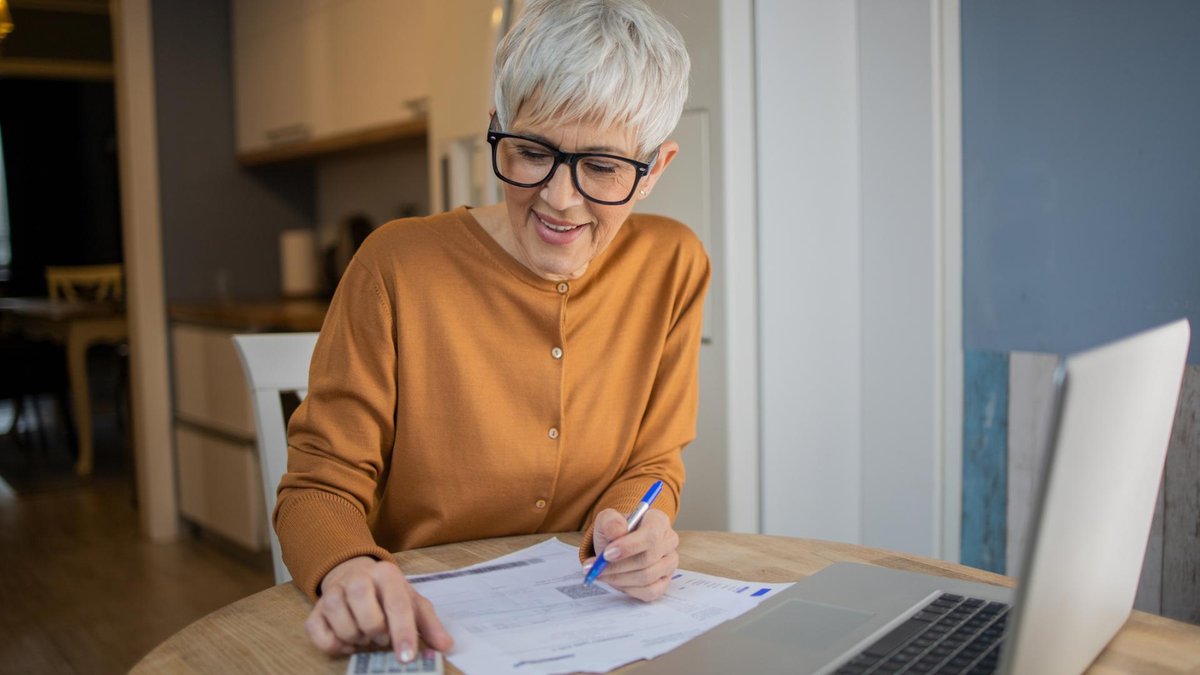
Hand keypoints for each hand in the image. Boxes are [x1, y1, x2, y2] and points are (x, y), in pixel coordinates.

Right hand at [305, 556, 453, 661]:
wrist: (355, 575)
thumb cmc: (389, 594)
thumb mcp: (412, 603)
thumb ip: (429, 625)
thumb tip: (445, 646)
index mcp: (386, 574)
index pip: (397, 605)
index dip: (403, 634)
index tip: (407, 657)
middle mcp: (357, 578)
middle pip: (367, 615)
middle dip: (377, 634)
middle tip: (382, 637)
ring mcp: (333, 592)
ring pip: (342, 624)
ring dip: (357, 638)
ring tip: (366, 636)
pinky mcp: (315, 609)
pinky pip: (318, 632)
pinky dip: (333, 644)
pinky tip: (347, 643)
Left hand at [586, 508, 678, 600]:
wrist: (615, 547)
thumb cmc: (615, 532)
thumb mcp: (606, 521)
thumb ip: (610, 521)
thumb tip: (618, 530)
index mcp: (658, 521)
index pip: (650, 535)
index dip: (629, 547)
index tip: (606, 554)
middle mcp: (669, 541)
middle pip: (648, 558)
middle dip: (618, 566)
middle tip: (596, 568)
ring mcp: (669, 563)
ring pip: (647, 577)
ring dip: (620, 578)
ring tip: (601, 574)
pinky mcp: (665, 581)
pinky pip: (650, 591)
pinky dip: (629, 589)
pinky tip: (616, 582)